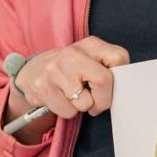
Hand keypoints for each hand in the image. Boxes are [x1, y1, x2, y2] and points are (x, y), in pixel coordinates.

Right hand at [14, 37, 128, 121]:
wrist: (30, 73)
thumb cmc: (70, 70)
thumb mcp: (90, 59)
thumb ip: (108, 67)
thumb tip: (126, 88)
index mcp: (90, 44)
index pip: (119, 58)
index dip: (119, 78)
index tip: (111, 86)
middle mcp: (72, 53)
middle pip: (105, 81)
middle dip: (103, 99)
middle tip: (95, 101)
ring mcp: (55, 70)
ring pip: (86, 103)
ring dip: (82, 107)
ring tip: (72, 95)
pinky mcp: (43, 87)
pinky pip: (68, 112)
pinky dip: (67, 111)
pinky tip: (60, 99)